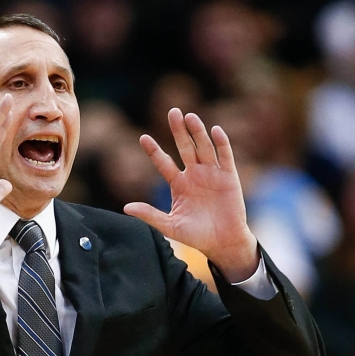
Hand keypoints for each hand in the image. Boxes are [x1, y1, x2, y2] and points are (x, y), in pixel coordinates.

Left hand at [124, 109, 258, 281]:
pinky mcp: (229, 177)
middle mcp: (194, 174)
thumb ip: (150, 215)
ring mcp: (212, 174)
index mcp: (178, 184)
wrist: (222, 243)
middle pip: (185, 147)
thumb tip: (126, 208)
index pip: (163, 162)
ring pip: (203, 148)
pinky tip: (215, 130)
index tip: (143, 138)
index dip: (154, 150)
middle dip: (178, 130)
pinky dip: (221, 143)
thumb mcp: (170, 226)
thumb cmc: (196, 235)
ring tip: (190, 117)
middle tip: (172, 111)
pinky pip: (225, 156)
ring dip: (197, 132)